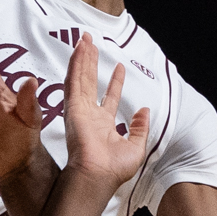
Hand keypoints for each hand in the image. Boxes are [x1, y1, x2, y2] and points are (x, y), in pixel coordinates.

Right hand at [63, 36, 148, 192]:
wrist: (98, 176)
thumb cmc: (114, 170)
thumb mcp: (136, 148)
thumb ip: (140, 128)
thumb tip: (144, 111)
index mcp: (103, 125)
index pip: (109, 98)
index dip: (114, 82)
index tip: (119, 68)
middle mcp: (90, 116)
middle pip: (90, 82)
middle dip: (91, 62)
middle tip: (92, 43)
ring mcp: (79, 111)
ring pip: (80, 77)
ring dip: (83, 58)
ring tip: (85, 39)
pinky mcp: (72, 108)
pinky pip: (74, 81)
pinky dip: (76, 64)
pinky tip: (79, 49)